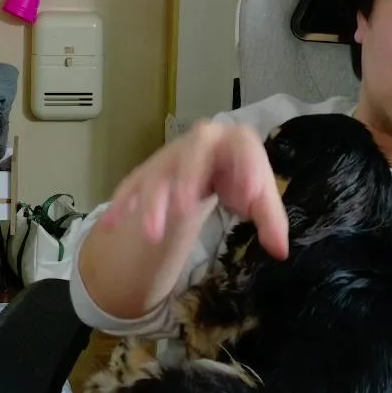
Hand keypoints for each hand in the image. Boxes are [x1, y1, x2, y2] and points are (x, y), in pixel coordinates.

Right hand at [100, 120, 289, 259]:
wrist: (211, 159)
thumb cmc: (237, 176)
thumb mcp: (259, 198)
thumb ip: (271, 221)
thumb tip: (280, 251)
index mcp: (233, 141)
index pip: (243, 146)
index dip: (247, 167)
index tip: (251, 194)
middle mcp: (200, 143)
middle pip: (191, 153)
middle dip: (186, 179)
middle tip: (184, 210)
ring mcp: (171, 156)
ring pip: (157, 173)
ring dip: (152, 202)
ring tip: (152, 235)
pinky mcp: (149, 172)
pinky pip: (132, 186)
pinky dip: (122, 205)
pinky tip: (111, 226)